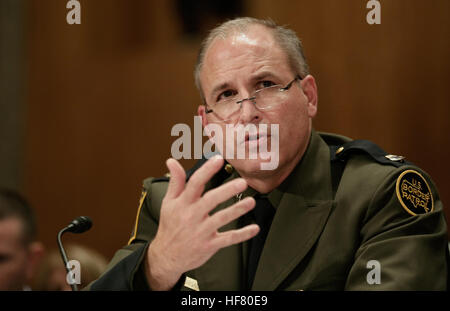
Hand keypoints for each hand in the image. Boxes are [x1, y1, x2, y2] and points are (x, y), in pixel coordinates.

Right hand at [145, 155, 258, 289]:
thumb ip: (175, 181)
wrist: (166, 256)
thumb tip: (172, 161)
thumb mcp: (168, 202)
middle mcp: (192, 216)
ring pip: (221, 219)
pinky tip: (254, 228)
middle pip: (211, 200)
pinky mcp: (209, 245)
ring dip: (237, 210)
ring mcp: (201, 231)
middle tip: (242, 182)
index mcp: (183, 203)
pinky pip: (228, 239)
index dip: (207, 170)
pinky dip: (242, 234)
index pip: (195, 183)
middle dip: (227, 191)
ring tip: (251, 201)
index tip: (218, 159)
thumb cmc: (170, 226)